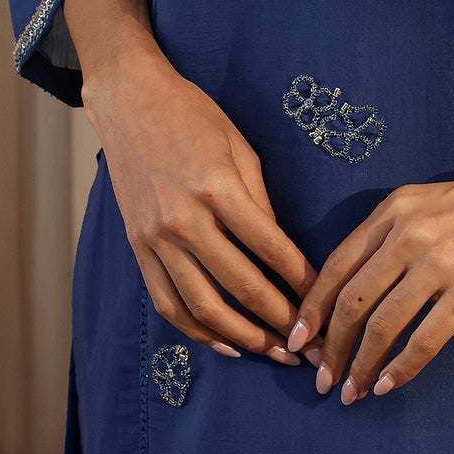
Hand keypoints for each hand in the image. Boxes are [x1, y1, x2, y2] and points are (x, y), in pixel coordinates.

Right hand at [85, 44, 330, 367]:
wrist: (129, 101)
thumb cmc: (191, 114)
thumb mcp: (238, 146)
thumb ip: (259, 201)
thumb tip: (281, 251)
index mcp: (217, 187)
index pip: (270, 248)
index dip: (302, 281)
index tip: (325, 302)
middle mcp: (184, 219)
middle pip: (239, 286)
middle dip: (279, 320)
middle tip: (307, 342)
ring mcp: (155, 238)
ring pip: (202, 307)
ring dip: (241, 338)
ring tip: (273, 351)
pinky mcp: (137, 247)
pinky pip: (167, 302)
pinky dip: (196, 330)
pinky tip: (224, 343)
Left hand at [287, 168, 453, 400]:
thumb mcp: (424, 203)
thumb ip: (388, 235)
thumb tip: (354, 287)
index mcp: (391, 210)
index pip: (337, 264)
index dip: (313, 306)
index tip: (299, 338)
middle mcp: (407, 234)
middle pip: (352, 300)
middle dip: (329, 346)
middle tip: (319, 378)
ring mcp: (437, 263)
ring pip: (382, 325)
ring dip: (360, 365)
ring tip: (350, 392)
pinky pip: (423, 339)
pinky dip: (400, 368)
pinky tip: (386, 386)